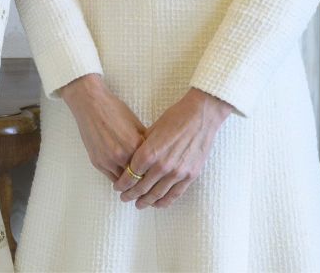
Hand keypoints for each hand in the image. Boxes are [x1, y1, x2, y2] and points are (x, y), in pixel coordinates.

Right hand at [60, 74, 146, 183]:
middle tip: (148, 184)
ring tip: (137, 183)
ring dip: (130, 183)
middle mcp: (122, 156)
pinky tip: (124, 178)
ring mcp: (108, 161)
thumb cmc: (114, 110)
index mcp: (136, 145)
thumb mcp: (137, 124)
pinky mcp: (97, 163)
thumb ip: (146, 142)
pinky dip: (119, 179)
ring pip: (124, 182)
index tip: (157, 176)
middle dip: (143, 181)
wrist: (91, 104)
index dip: (154, 172)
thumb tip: (155, 155)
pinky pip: (111, 178)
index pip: (150, 168)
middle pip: (138, 178)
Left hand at [117, 88, 232, 208]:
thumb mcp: (152, 130)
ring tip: (138, 204)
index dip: (122, 184)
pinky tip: (157, 204)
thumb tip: (133, 160)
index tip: (118, 187)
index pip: (130, 176)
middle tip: (124, 197)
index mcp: (149, 153)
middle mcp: (162, 166)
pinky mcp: (190, 175)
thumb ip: (142, 147)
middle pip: (141, 188)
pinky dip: (164, 201)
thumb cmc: (175, 117)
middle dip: (130, 195)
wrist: (201, 115)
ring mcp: (177, 173)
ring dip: (145, 201)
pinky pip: (174, 195)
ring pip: (157, 195)